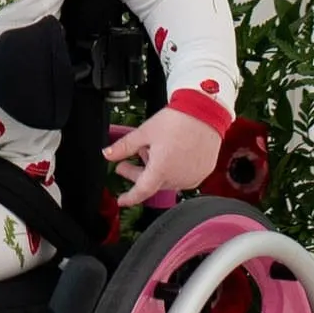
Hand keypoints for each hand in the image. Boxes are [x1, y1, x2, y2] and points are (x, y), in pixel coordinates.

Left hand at [103, 107, 219, 204]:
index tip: (122, 200)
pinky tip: (168, 153)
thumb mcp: (145, 132)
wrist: (205, 112)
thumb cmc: (179, 120)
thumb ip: (124, 146)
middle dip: (137, 174)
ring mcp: (192, 176)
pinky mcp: (202, 172)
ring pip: (167, 180)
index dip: (129, 198)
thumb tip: (108, 154)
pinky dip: (172, 170)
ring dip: (155, 170)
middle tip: (126, 164)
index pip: (141, 192)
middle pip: (152, 183)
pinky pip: (182, 177)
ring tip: (151, 149)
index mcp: (162, 170)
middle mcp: (178, 178)